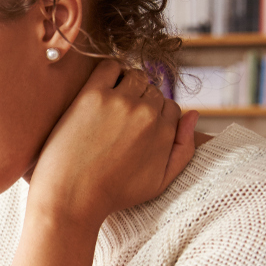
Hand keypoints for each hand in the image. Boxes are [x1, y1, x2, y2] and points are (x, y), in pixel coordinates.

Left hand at [28, 60, 198, 226]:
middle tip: (119, 122)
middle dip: (141, 102)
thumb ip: (184, 149)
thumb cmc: (113, 194)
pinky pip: (109, 66)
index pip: (171, 107)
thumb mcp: (159, 183)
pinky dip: (109, 72)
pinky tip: (100, 91)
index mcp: (165, 131)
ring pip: (134, 76)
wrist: (71, 199)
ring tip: (110, 107)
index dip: (155, 117)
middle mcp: (147, 113)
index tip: (136, 130)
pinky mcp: (92, 96)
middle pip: (153, 91)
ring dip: (126, 86)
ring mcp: (120, 102)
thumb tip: (194, 114)